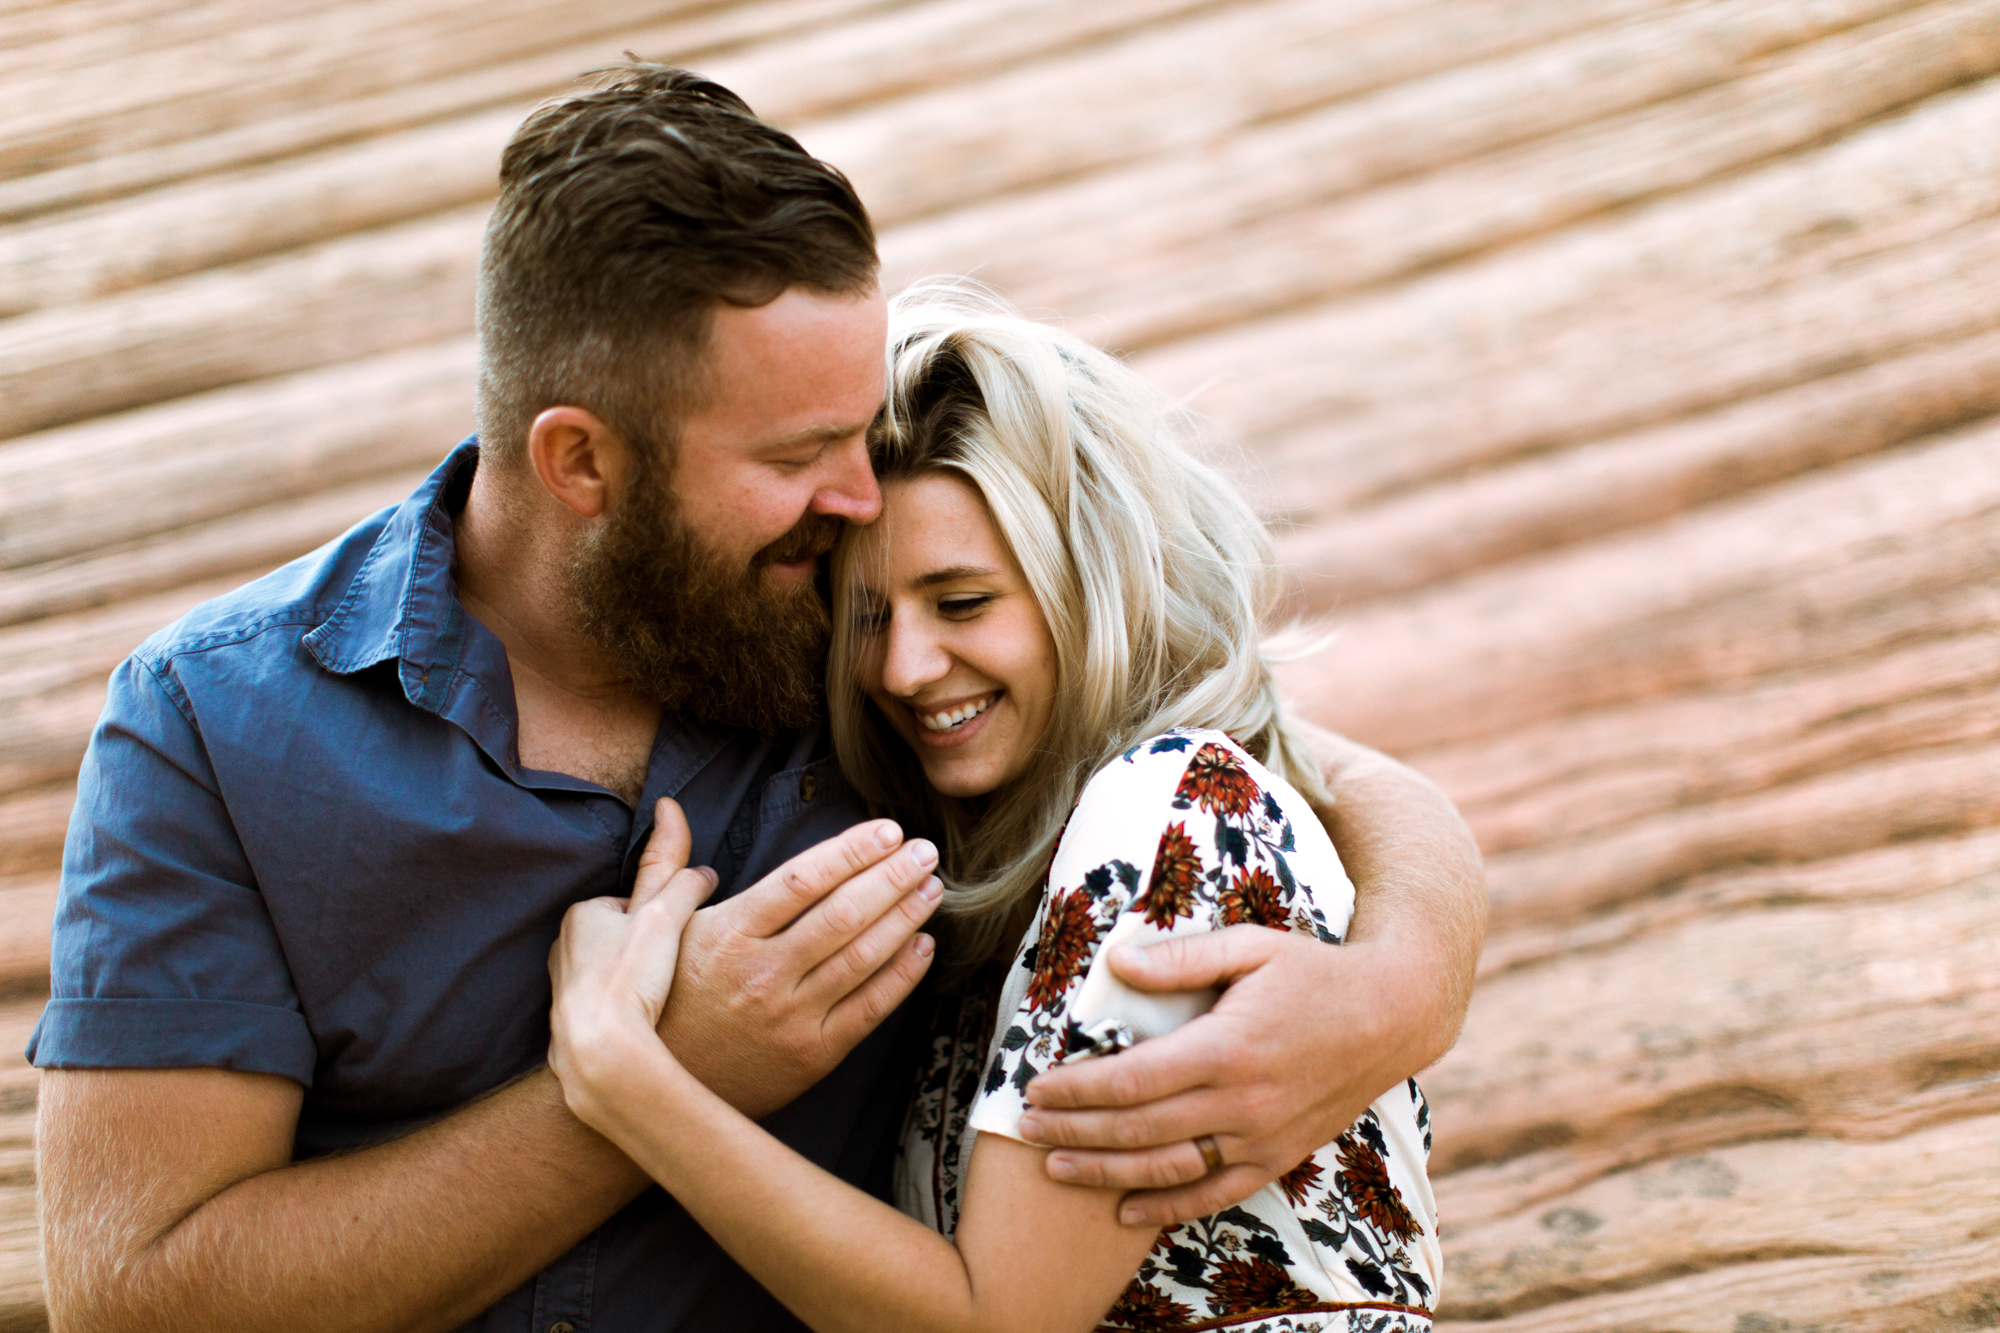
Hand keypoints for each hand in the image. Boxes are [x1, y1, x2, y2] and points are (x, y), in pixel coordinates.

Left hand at [547, 808, 716, 1126]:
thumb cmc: (628, 978)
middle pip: (619, 936)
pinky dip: (622, 1007)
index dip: (659, 916)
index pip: (629, 902)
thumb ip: (683, 880)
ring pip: (609, 971)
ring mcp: (565, 987)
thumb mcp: (666, 915)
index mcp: (582, 914)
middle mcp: (564, 947)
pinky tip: (642, 1021)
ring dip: (633, 979)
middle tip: (668, 969)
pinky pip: (603, 1004)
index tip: (676, 936)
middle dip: (644, 947)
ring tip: (657, 998)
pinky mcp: (569, 1022)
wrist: (599, 1051)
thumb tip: (702, 863)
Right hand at [655, 798, 942, 1116]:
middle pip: (844, 914)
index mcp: (728, 934)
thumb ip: (664, 864)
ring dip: (906, 918)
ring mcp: (790, 1016)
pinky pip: (869, 1008)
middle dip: (893, 877)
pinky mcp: (812, 1055)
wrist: (649, 1090)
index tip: (887, 829)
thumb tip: (669, 808)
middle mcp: (763, 973)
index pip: (803, 880)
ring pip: (863, 958)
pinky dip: (902, 975)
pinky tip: (923, 946)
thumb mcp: (644, 929)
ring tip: (932, 888)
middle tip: (926, 850)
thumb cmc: (652, 1001)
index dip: (851, 851)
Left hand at [1016, 925, 1437, 1226]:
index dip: (1077, 1090)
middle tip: (1025, 1130)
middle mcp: (1242, 1102)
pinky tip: (1126, 1211)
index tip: (1035, 1088)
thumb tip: (1117, 960)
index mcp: (1226, 1048)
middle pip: (1138, 1129)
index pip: (1131, 1080)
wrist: (1392, 1014)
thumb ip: (1182, 957)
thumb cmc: (1314, 971)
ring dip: (1107, 1174)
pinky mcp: (1279, 1156)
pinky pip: (1216, 1192)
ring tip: (1056, 1169)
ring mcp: (1262, 1137)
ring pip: (1169, 1169)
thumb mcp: (1251, 945)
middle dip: (1074, 1133)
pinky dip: (1168, 1206)